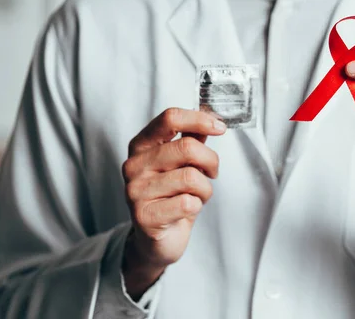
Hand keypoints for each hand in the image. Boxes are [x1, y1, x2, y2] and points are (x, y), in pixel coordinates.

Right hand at [121, 108, 226, 298]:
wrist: (158, 238)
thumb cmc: (172, 195)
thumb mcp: (181, 162)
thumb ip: (191, 138)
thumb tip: (210, 116)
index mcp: (141, 145)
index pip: (170, 118)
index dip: (199, 119)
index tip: (220, 128)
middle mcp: (133, 165)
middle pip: (187, 147)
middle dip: (211, 161)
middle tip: (212, 173)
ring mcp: (135, 191)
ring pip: (191, 177)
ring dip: (205, 188)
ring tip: (197, 195)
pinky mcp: (144, 216)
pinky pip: (188, 202)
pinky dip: (197, 206)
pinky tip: (187, 210)